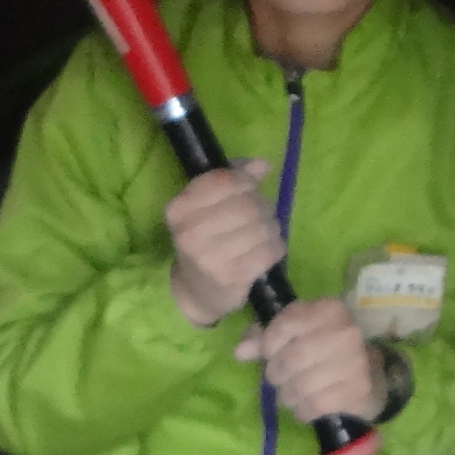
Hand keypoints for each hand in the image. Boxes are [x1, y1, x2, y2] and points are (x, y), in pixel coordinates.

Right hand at [165, 163, 284, 322]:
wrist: (196, 291)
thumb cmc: (204, 240)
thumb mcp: (205, 206)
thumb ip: (231, 178)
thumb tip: (262, 163)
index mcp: (179, 209)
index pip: (222, 181)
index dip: (245, 179)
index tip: (250, 186)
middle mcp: (190, 233)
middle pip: (246, 205)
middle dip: (261, 206)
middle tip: (261, 214)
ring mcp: (210, 258)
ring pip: (261, 227)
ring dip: (271, 227)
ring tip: (264, 232)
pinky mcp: (232, 277)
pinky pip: (269, 250)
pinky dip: (275, 246)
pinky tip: (267, 249)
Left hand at [234, 296, 386, 424]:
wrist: (369, 374)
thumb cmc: (323, 349)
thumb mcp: (295, 334)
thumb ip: (264, 338)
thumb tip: (240, 351)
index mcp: (329, 310)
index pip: (286, 323)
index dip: (268, 342)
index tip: (268, 353)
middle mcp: (345, 332)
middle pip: (292, 358)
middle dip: (276, 373)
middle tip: (277, 379)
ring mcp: (355, 362)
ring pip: (302, 385)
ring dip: (287, 395)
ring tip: (289, 394)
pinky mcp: (358, 390)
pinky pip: (316, 405)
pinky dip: (302, 410)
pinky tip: (304, 407)